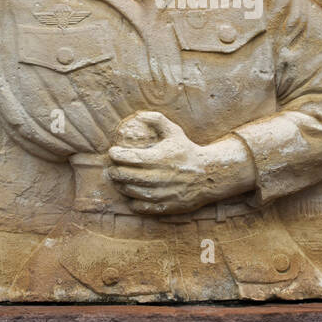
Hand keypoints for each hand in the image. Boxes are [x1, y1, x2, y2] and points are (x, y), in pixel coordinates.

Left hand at [106, 111, 255, 214]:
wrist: (209, 174)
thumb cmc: (187, 151)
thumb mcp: (174, 131)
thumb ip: (156, 120)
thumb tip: (138, 115)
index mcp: (160, 158)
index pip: (130, 158)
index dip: (116, 155)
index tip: (112, 152)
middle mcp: (160, 177)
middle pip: (126, 176)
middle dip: (114, 171)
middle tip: (112, 168)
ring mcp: (162, 193)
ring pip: (131, 192)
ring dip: (121, 185)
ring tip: (119, 180)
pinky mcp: (165, 206)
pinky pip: (141, 207)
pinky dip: (132, 201)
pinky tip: (131, 193)